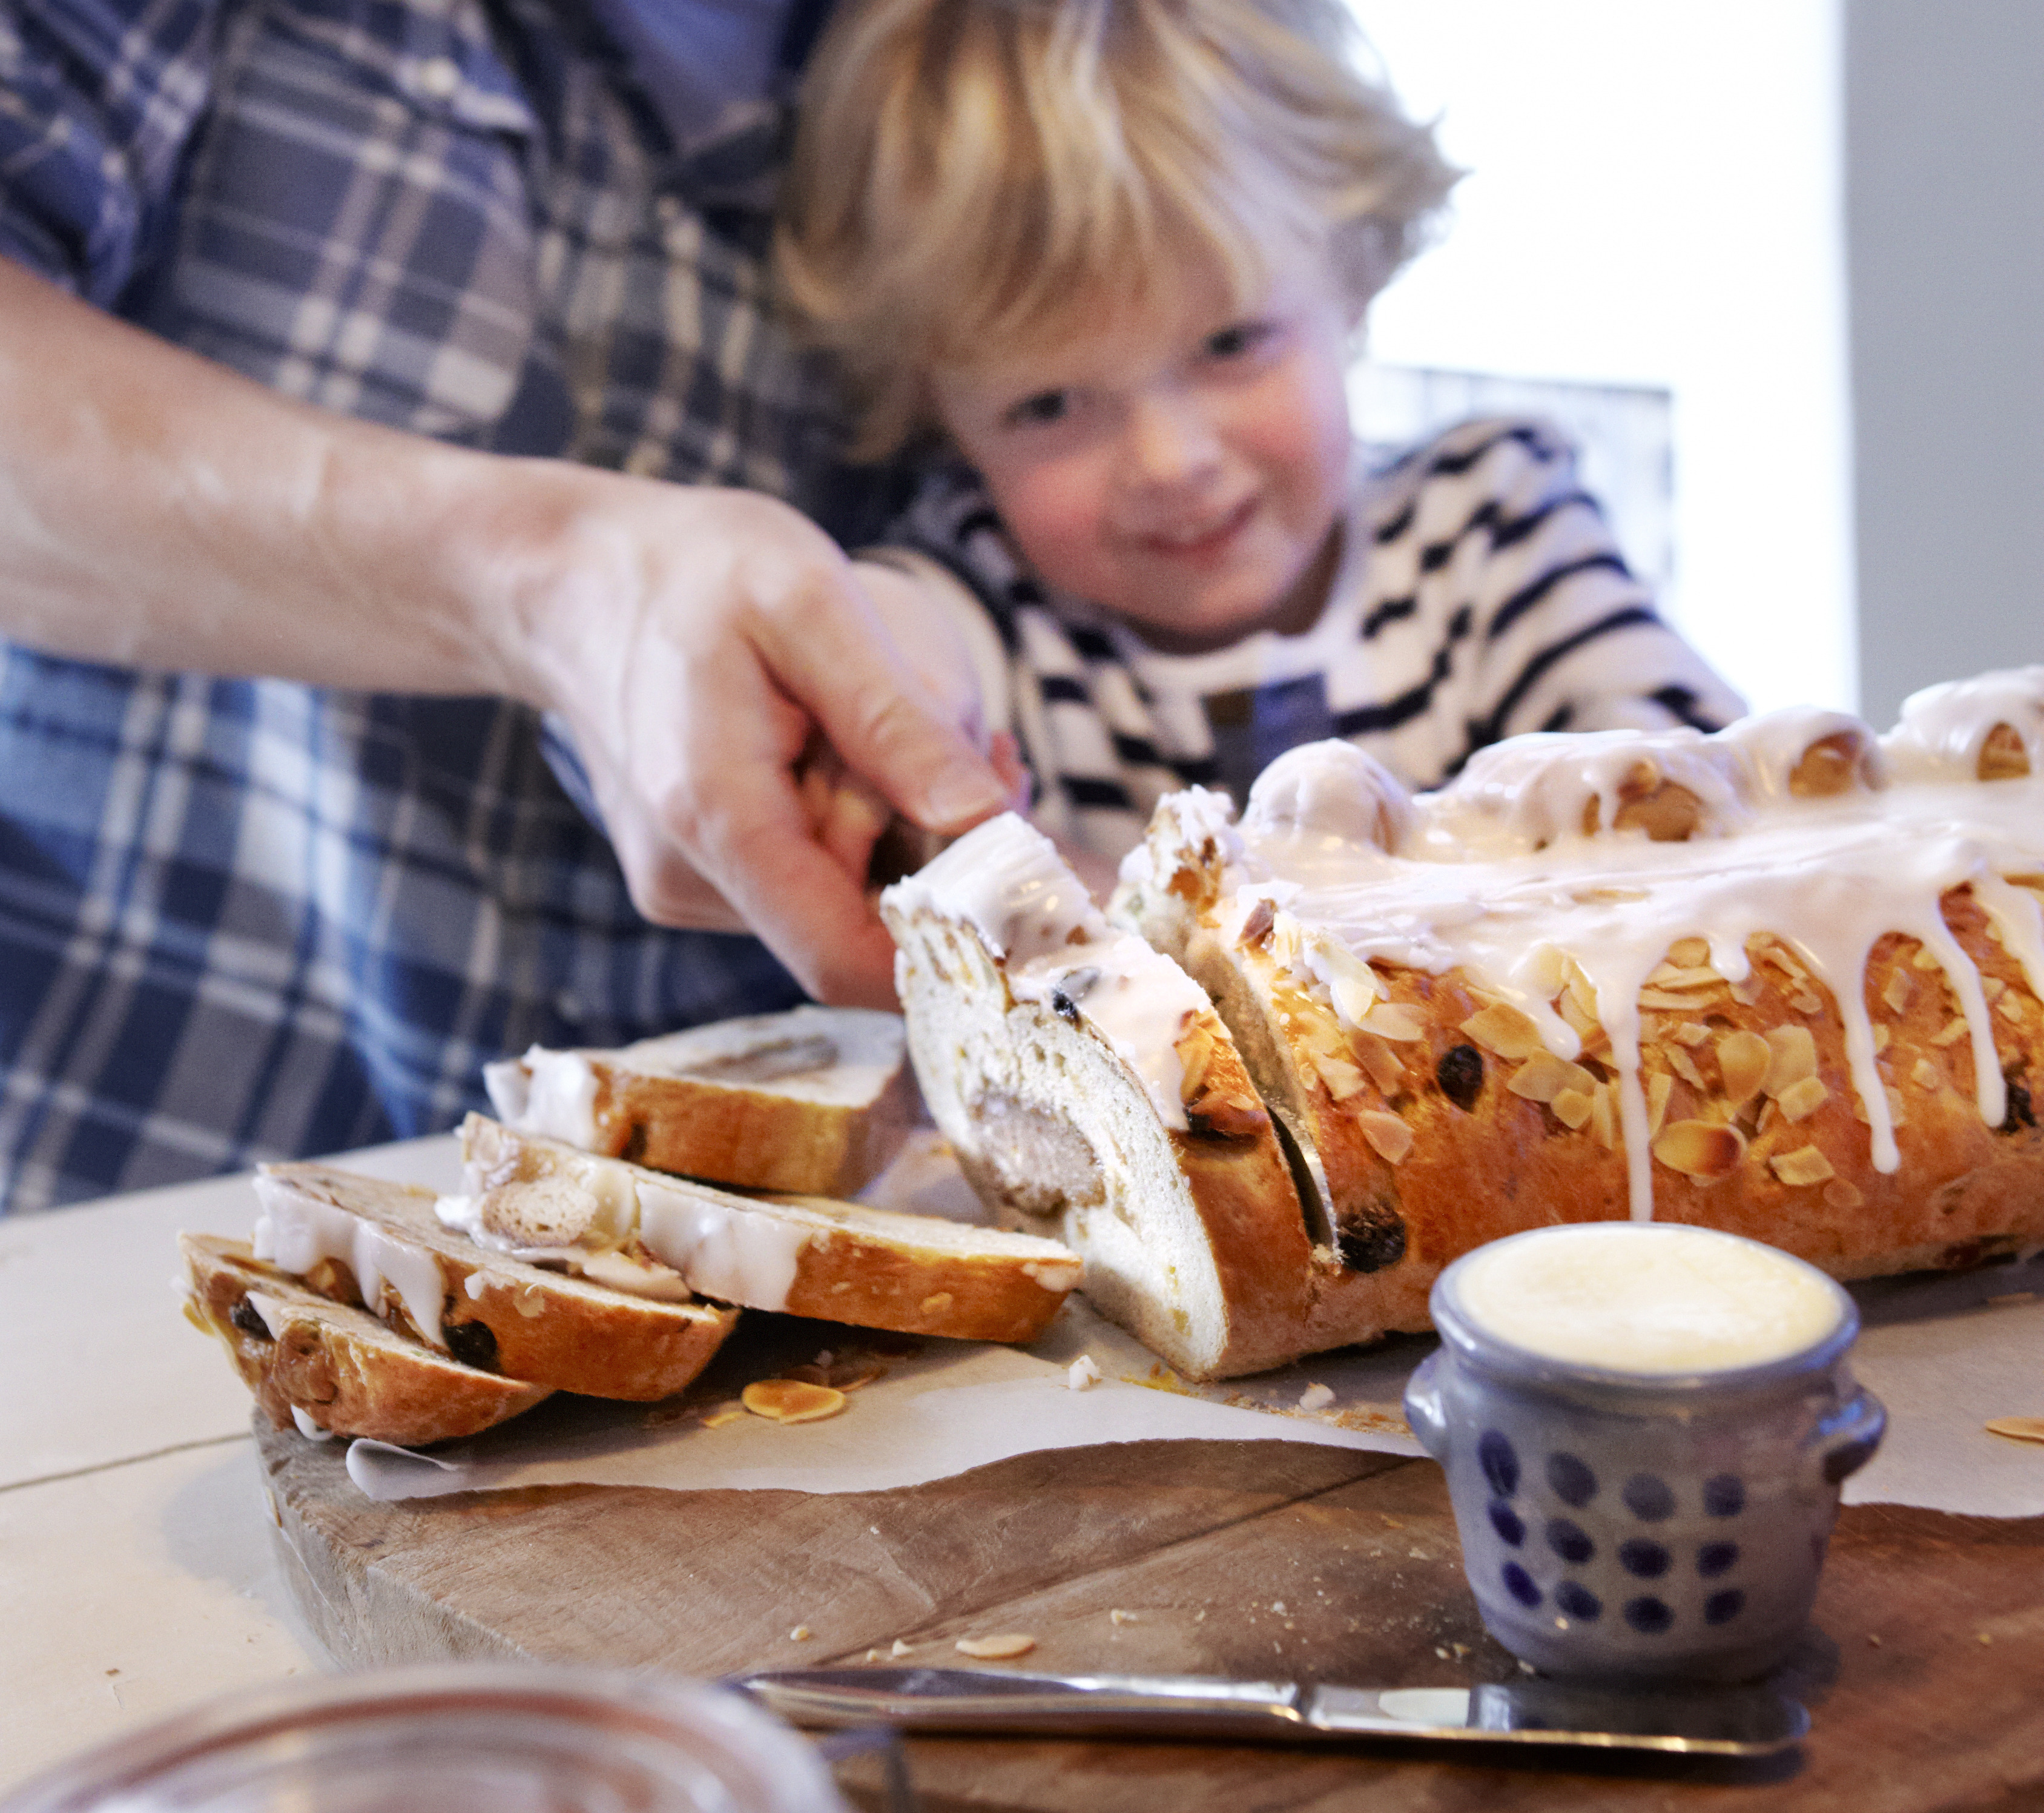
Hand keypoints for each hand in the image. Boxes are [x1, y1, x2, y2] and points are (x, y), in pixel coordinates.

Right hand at [485, 475, 1014, 1005]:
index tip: (1018, 872)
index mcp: (717, 819)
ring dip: (898, 833)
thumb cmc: (692, 571)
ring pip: (839, 902)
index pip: (844, 960)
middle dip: (941, 854)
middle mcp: (692, 880)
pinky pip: (807, 878)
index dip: (948, 945)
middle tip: (982, 750)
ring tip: (899, 726)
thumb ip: (896, 718)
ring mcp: (689, 887)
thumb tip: (986, 819)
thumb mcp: (809, 600)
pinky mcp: (698, 878)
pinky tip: (849, 749)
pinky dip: (854, 827)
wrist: (572, 579)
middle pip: (860, 926)